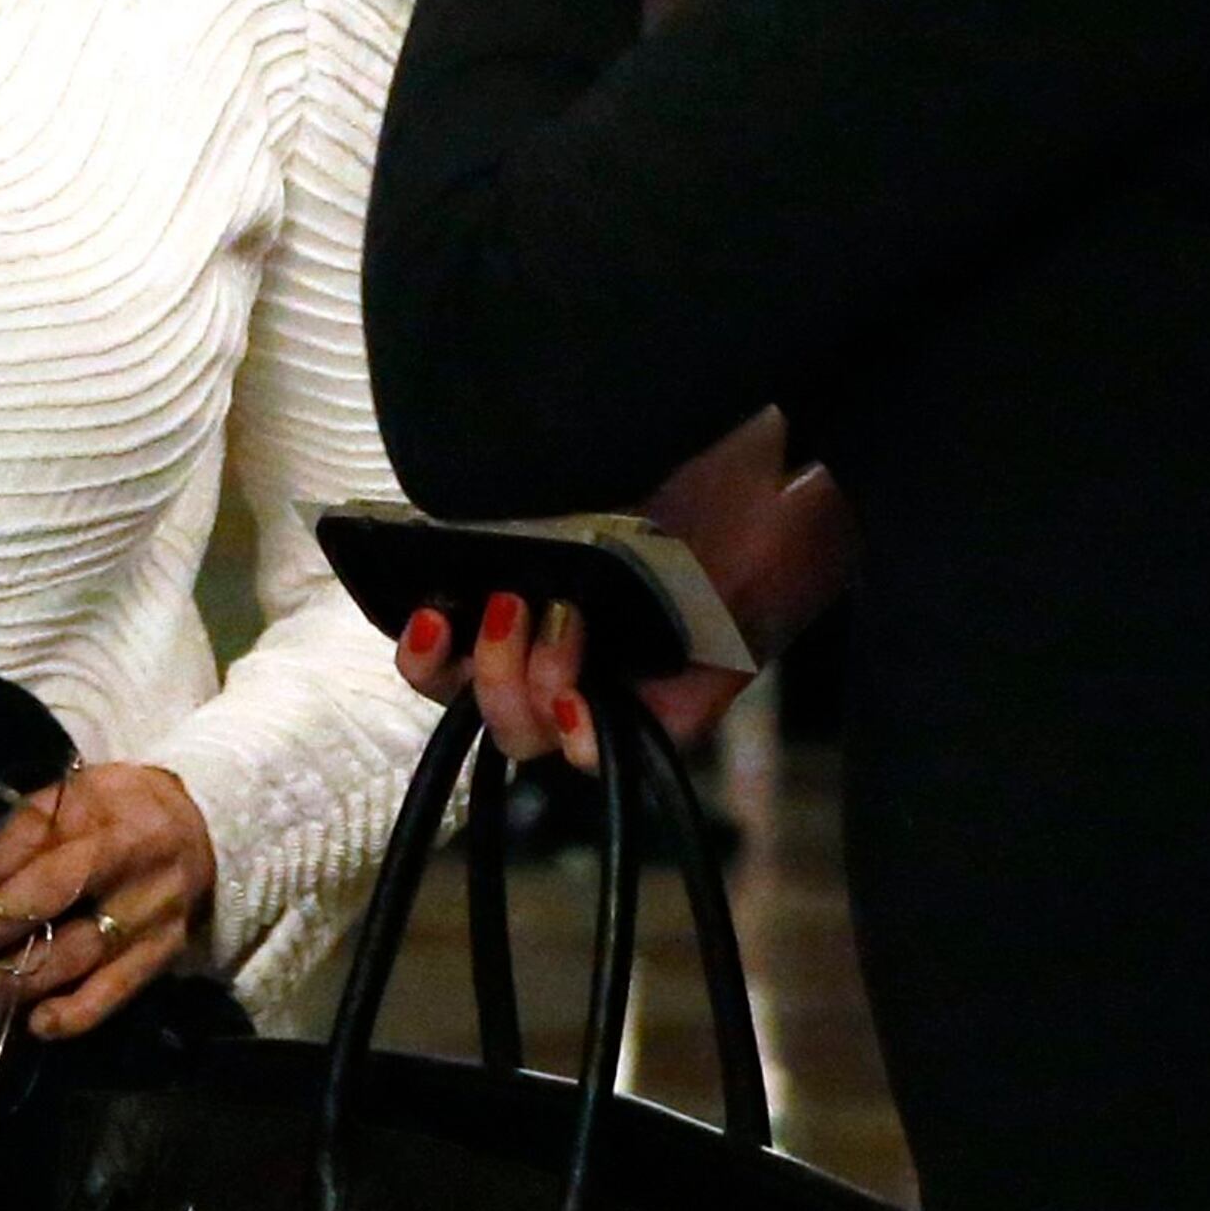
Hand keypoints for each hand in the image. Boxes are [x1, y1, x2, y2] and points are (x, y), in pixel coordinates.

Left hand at [0, 763, 218, 1042]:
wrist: (199, 831)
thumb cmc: (117, 811)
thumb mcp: (77, 794)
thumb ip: (27, 829)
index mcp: (111, 818)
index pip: (50, 854)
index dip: (3, 887)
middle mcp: (137, 869)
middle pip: (62, 903)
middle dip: (2, 934)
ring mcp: (152, 918)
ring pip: (80, 957)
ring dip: (19, 983)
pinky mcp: (161, 956)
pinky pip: (116, 991)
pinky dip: (76, 1013)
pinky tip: (37, 1024)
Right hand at [391, 417, 854, 773]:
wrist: (790, 470)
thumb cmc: (688, 455)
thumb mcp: (581, 464)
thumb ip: (508, 491)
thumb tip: (443, 502)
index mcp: (524, 592)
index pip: (442, 648)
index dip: (419, 647)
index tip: (426, 616)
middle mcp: (560, 644)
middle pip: (470, 700)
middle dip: (466, 670)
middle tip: (504, 609)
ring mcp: (614, 682)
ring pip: (525, 735)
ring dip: (517, 690)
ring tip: (563, 625)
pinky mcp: (674, 713)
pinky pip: (603, 755)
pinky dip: (578, 737)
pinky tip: (579, 706)